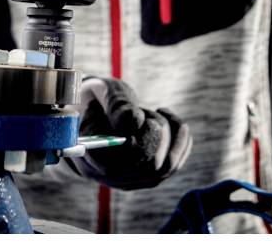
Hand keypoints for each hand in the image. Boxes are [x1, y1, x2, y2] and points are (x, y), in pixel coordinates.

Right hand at [65, 76, 191, 190]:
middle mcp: (109, 176)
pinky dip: (180, 140)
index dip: (143, 136)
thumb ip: (116, 103)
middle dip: (159, 130)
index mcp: (91, 155)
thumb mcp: (102, 90)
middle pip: (151, 166)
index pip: (125, 160)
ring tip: (156, 113)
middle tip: (146, 110)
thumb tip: (135, 122)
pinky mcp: (146, 178)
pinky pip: (174, 165)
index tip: (141, 112)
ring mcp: (129, 180)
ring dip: (170, 134)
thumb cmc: (97, 98)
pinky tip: (168, 119)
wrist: (91, 113)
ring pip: (166, 167)